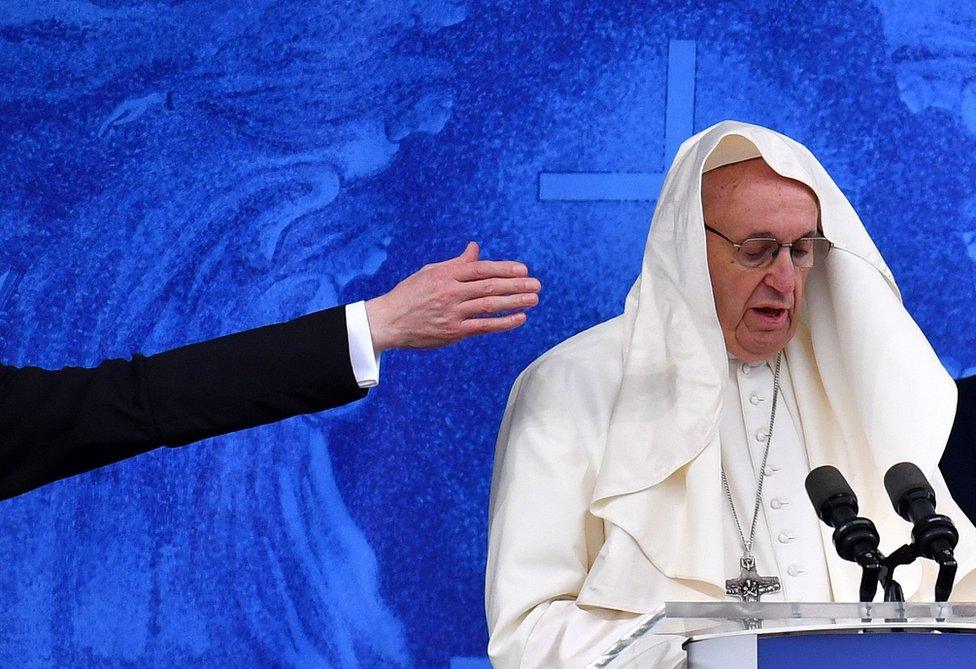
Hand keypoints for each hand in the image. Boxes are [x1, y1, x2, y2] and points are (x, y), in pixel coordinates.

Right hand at [365, 242, 540, 352]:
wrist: (389, 321)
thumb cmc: (410, 294)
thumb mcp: (430, 272)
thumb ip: (457, 263)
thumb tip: (475, 248)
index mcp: (446, 274)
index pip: (481, 269)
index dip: (504, 269)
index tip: (523, 270)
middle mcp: (451, 291)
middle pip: (490, 286)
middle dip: (516, 285)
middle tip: (536, 285)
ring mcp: (453, 312)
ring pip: (490, 305)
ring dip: (515, 302)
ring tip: (534, 299)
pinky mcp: (453, 331)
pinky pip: (483, 326)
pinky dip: (503, 322)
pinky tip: (519, 318)